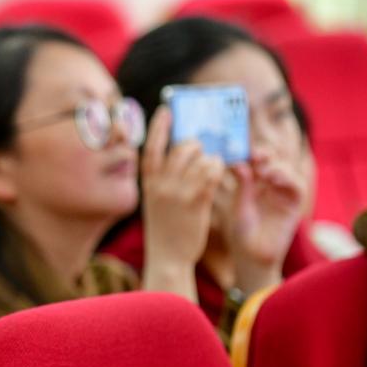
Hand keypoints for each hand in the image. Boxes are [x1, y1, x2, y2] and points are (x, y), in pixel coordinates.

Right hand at [140, 107, 224, 299]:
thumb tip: (181, 156)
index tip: (167, 110)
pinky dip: (216, 168)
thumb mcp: (155, 202)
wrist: (167, 257)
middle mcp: (161, 185)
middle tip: (202, 151)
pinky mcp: (196, 201)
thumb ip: (163, 180)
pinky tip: (218, 171)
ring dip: (210, 158)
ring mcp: (178, 192)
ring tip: (213, 165)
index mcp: (148, 183)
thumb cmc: (164, 229)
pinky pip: (210, 173)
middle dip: (196, 145)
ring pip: (200, 158)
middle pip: (181, 149)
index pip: (151, 148)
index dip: (159, 126)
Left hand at [215, 149, 306, 293]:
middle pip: (275, 160)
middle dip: (267, 154)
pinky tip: (274, 179)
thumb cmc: (240, 233)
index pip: (258, 160)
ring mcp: (283, 194)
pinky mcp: (294, 205)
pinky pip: (297, 186)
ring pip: (288, 169)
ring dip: (278, 165)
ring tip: (265, 170)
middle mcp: (270, 186)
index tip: (244, 149)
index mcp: (254, 183)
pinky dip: (288, 178)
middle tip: (256, 155)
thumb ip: (243, 186)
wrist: (251, 257)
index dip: (254, 152)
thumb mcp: (238, 206)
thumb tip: (240, 162)